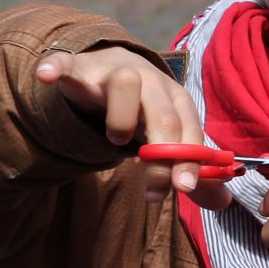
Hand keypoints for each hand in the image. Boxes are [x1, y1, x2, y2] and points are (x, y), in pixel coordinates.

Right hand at [35, 47, 231, 208]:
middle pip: (163, 114)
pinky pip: (69, 65)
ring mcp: (114, 73)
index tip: (184, 189)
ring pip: (125, 85)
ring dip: (120, 120)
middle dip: (162, 155)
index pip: (190, 129)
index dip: (189, 159)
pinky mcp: (81, 70)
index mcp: (175, 99)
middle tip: (155, 192)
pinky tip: (45, 76)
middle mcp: (150, 82)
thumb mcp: (168, 139)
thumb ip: (191, 171)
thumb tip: (222, 202)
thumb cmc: (143, 111)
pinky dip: (56, 68)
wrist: (110, 68)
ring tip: (114, 140)